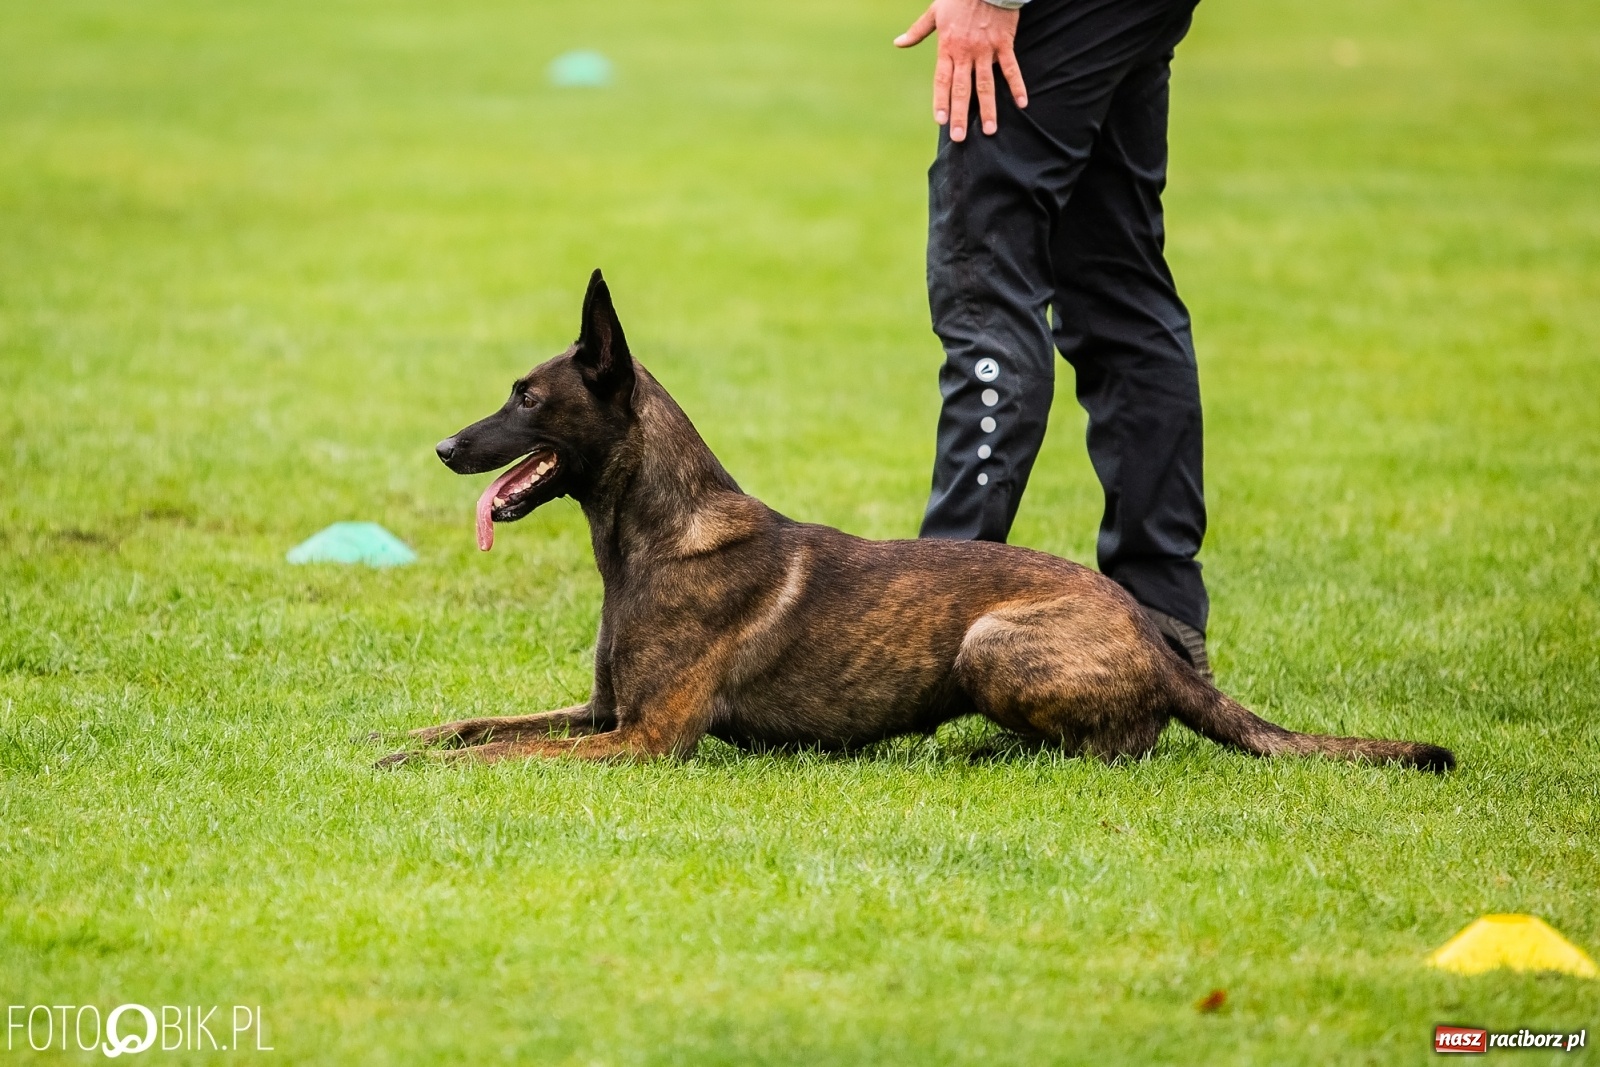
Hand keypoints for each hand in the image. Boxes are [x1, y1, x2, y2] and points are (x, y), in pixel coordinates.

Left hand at [895, 0, 1027, 141]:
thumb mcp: (935, 12)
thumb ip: (917, 31)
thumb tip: (898, 43)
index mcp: (948, 47)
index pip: (942, 80)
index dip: (941, 101)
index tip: (940, 120)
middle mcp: (966, 53)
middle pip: (962, 89)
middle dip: (960, 114)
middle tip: (960, 137)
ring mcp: (986, 50)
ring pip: (986, 84)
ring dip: (988, 109)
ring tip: (990, 131)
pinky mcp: (1003, 44)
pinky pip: (1011, 69)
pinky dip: (1017, 86)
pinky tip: (1021, 104)